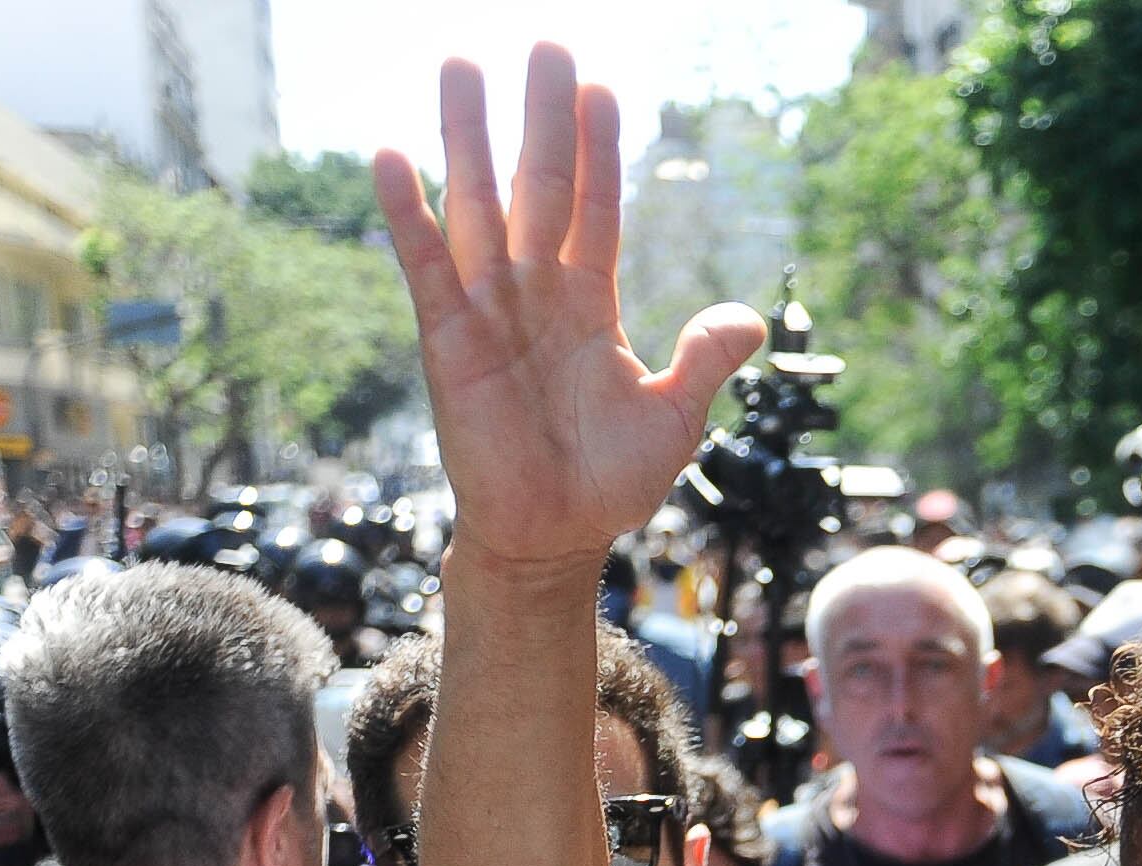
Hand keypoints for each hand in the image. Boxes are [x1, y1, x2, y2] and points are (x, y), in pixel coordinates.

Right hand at [372, 50, 765, 578]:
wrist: (553, 539)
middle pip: (540, 187)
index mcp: (590, 304)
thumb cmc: (609, 482)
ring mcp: (489, 310)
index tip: (606, 89)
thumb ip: (704, 362)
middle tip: (547, 45)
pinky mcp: (447, 340)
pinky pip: (426, 266)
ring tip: (461, 66)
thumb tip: (749, 319)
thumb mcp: (675, 420)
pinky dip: (408, 214)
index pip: (598, 209)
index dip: (602, 152)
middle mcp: (536, 292)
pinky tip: (393, 155)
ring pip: (478, 206)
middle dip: (544, 119)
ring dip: (468, 138)